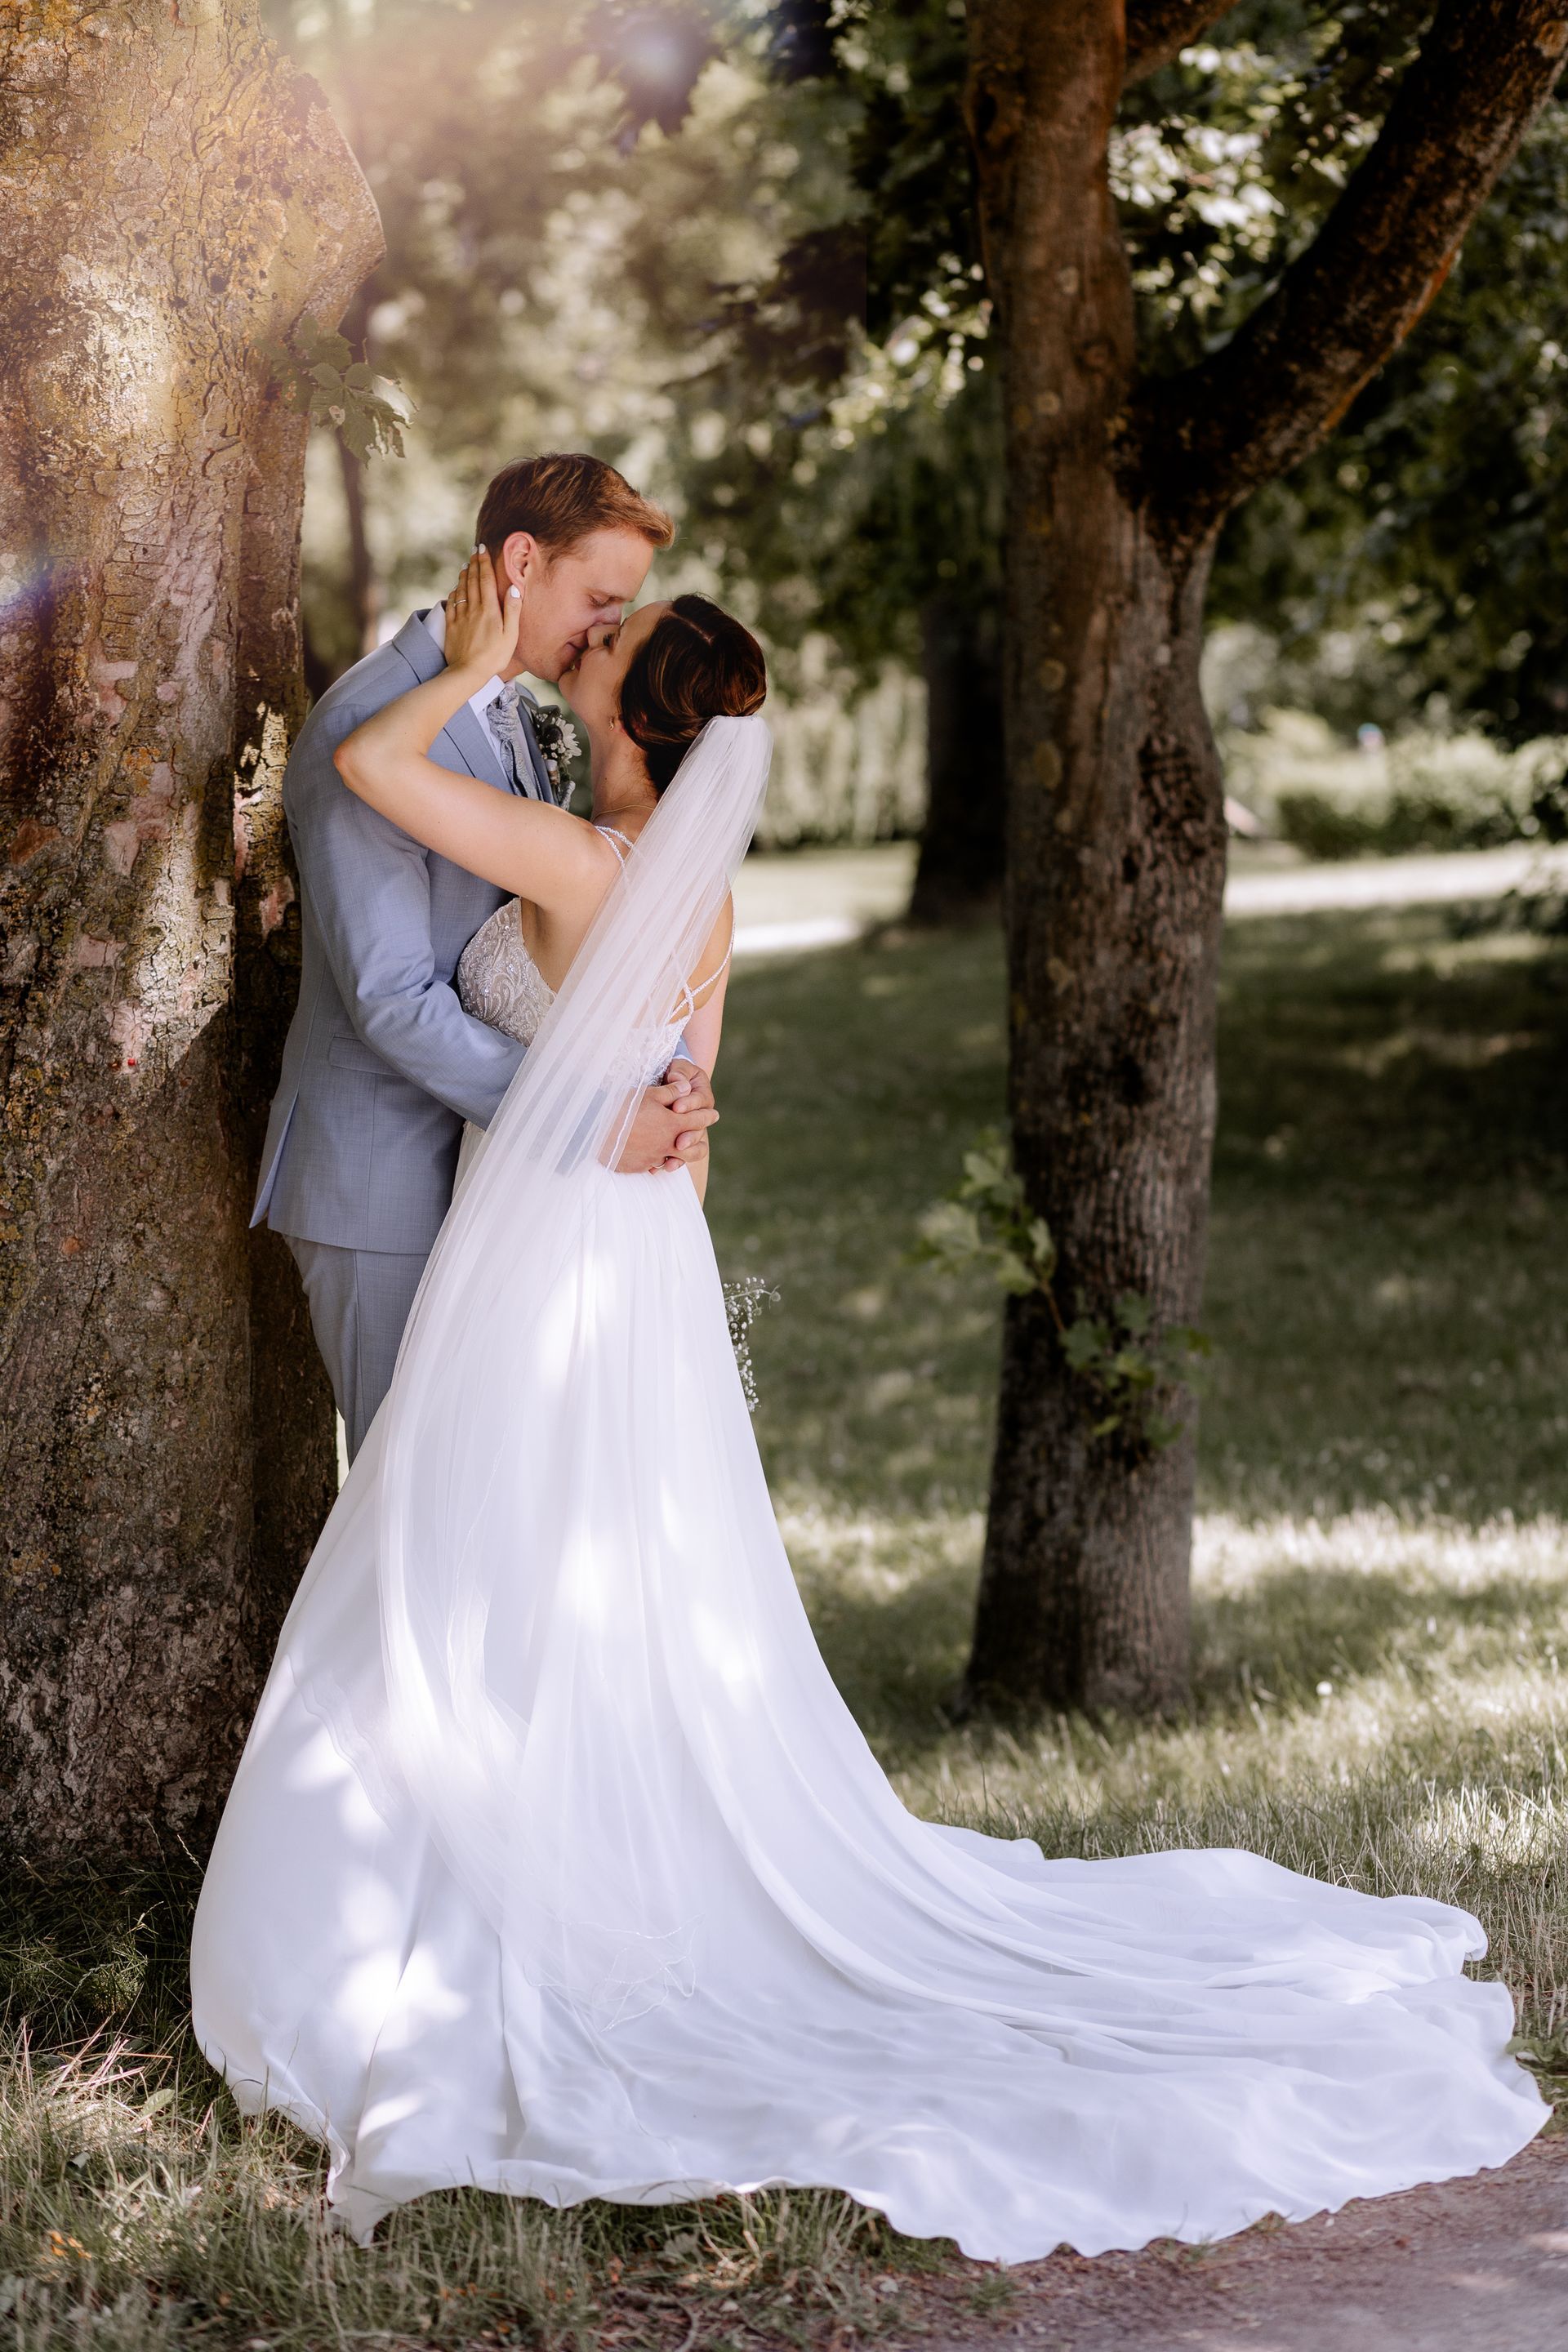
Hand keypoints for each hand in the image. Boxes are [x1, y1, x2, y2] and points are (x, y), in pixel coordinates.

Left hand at [443, 547, 519, 679]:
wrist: (467, 672)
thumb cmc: (494, 657)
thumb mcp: (510, 636)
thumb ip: (512, 611)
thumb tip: (513, 589)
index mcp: (489, 609)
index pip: (487, 580)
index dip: (485, 563)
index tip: (483, 549)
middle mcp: (473, 609)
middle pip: (473, 581)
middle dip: (475, 564)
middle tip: (475, 551)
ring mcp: (461, 616)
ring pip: (461, 590)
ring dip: (464, 575)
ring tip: (466, 565)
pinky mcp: (451, 625)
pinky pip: (451, 603)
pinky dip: (454, 592)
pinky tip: (456, 589)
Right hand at [615, 1060, 717, 1173]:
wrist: (596, 1132)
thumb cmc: (622, 1109)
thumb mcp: (647, 1093)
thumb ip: (670, 1092)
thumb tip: (686, 1087)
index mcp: (672, 1125)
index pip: (698, 1121)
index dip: (707, 1116)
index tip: (714, 1115)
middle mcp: (667, 1144)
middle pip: (695, 1150)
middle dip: (701, 1143)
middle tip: (701, 1137)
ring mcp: (654, 1158)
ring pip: (676, 1160)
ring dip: (680, 1154)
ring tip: (679, 1148)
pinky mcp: (640, 1166)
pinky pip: (655, 1165)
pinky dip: (658, 1160)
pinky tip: (653, 1154)